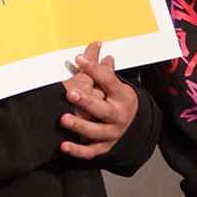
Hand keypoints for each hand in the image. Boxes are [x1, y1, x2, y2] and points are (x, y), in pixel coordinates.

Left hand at [60, 42, 139, 158]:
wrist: (133, 124)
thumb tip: (96, 45)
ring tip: (63, 119)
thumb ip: (103, 69)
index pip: (109, 81)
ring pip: (95, 131)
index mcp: (122, 97)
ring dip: (79, 126)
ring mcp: (111, 132)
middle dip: (86, 101)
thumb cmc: (118, 101)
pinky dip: (77, 150)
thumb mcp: (115, 85)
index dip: (94, 69)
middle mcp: (118, 116)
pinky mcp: (103, 146)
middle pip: (103, 109)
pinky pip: (90, 151)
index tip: (79, 59)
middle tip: (70, 92)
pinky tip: (63, 145)